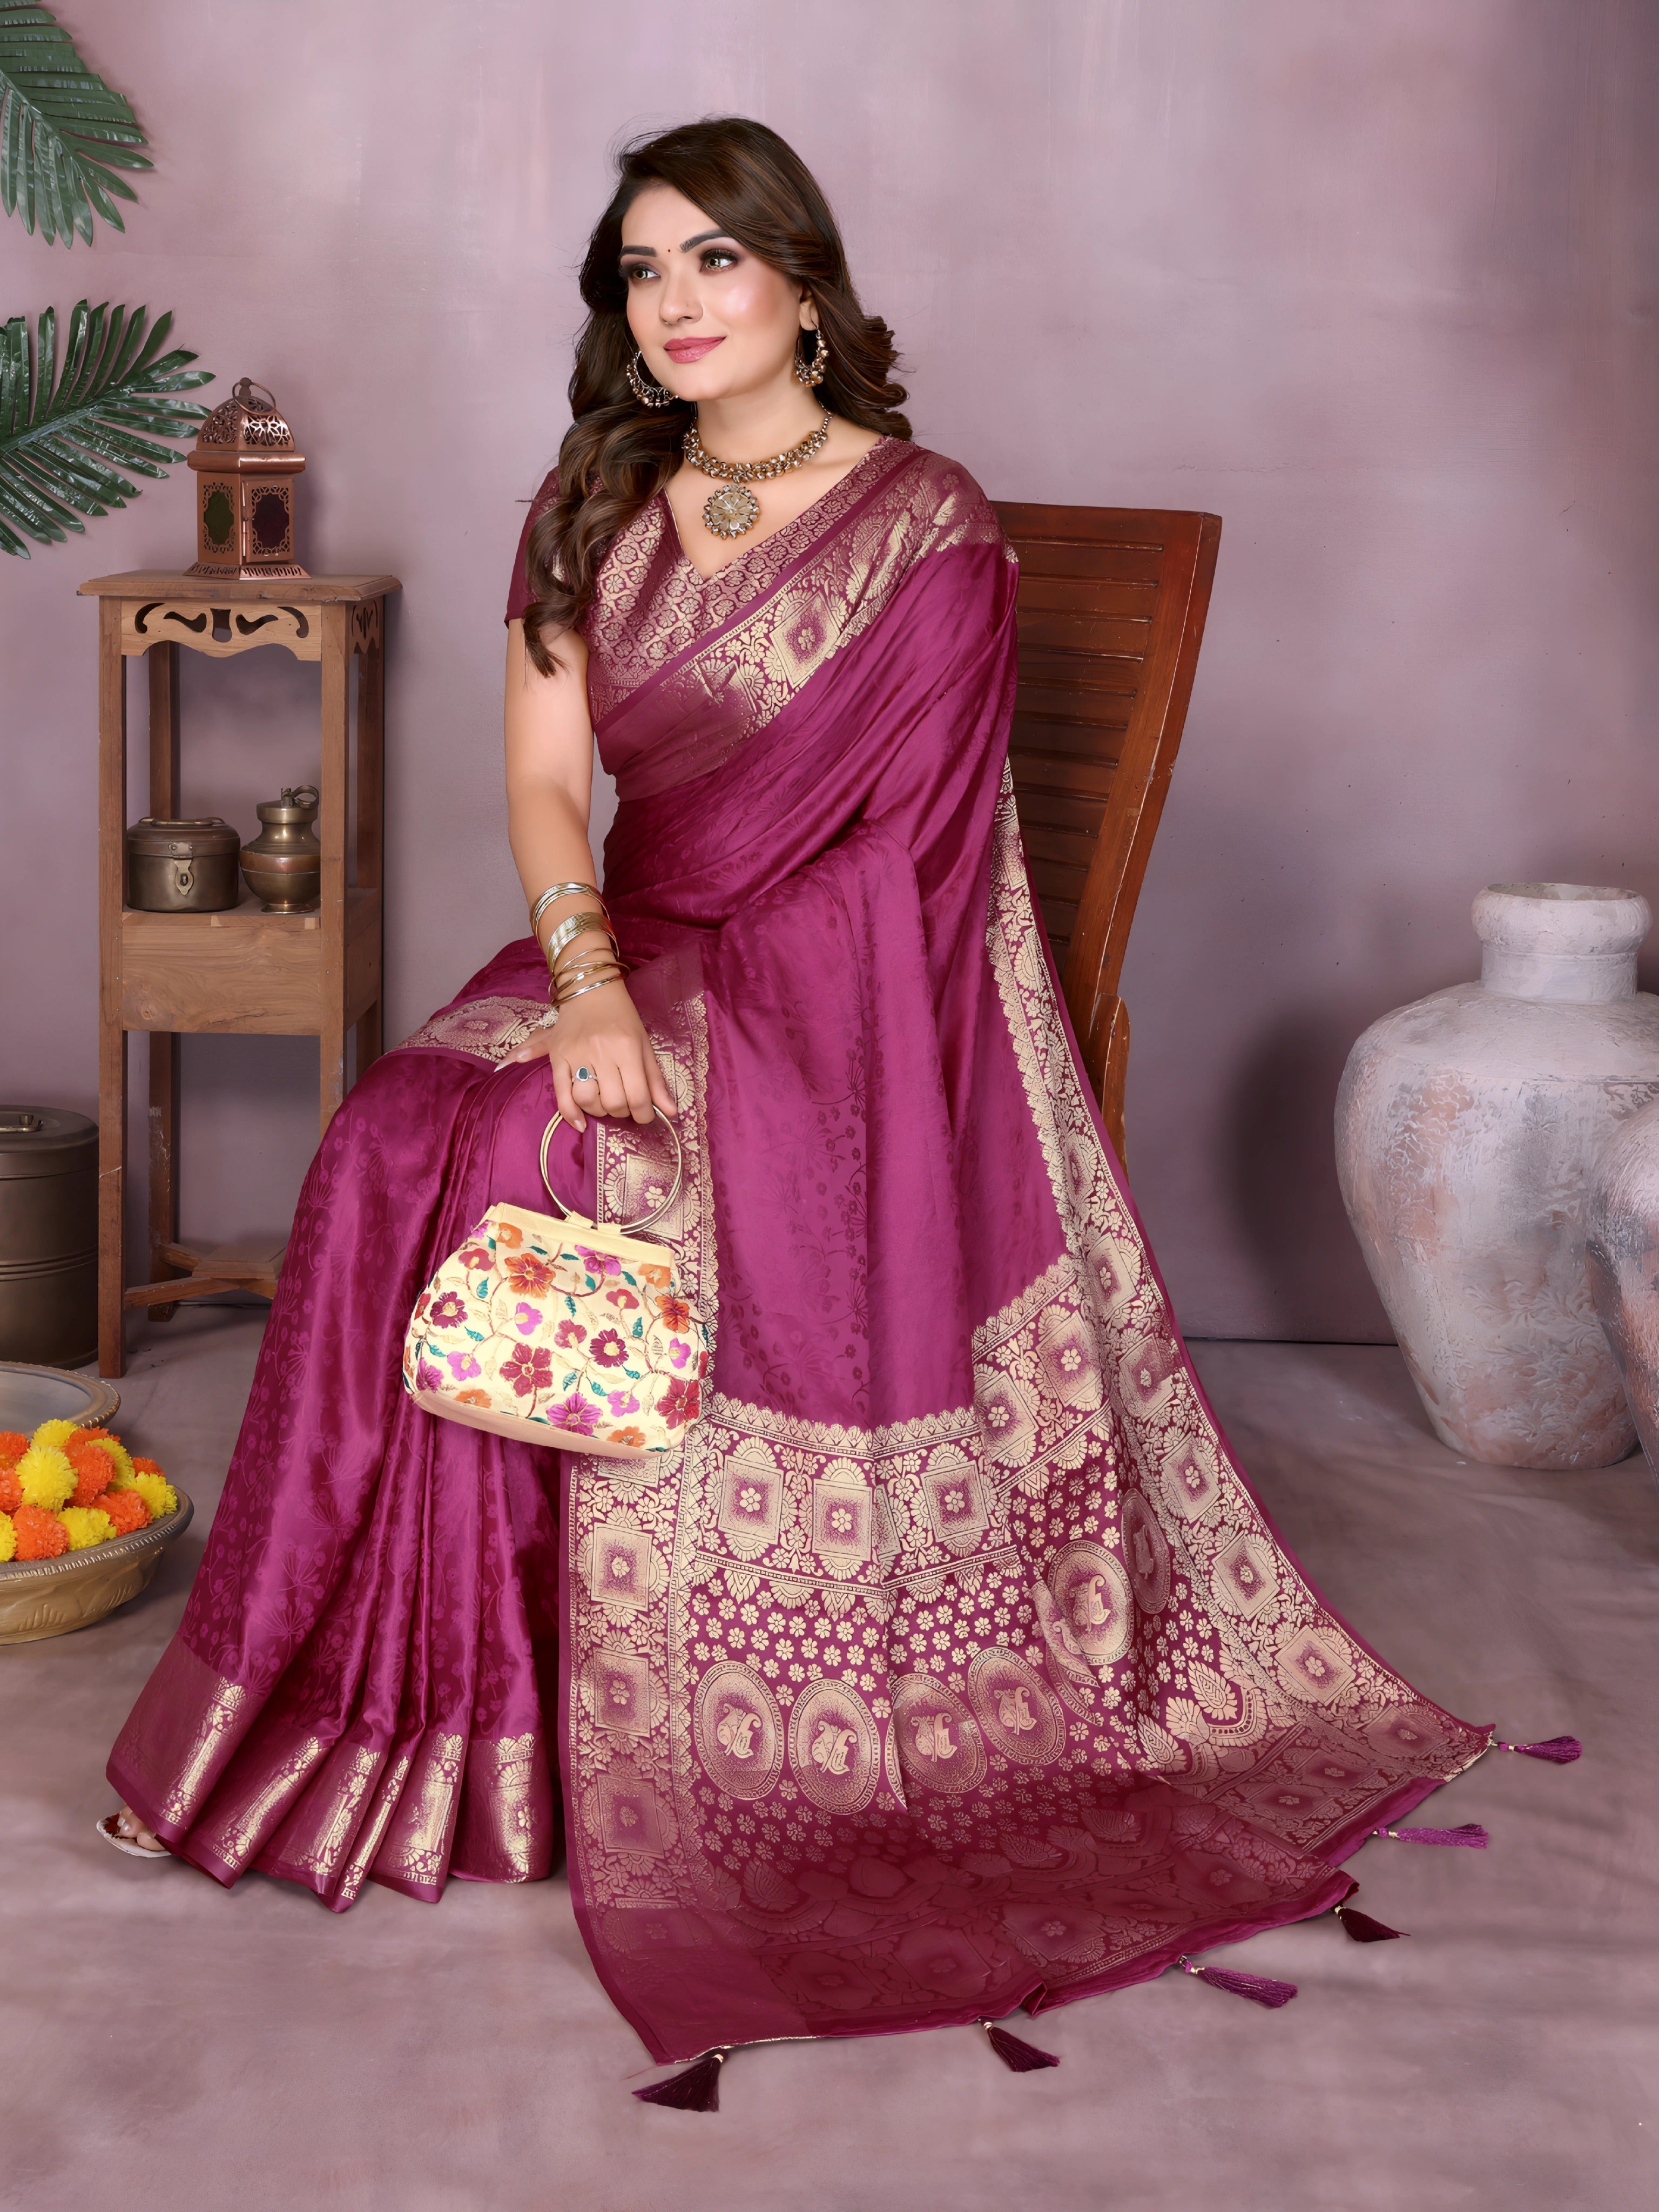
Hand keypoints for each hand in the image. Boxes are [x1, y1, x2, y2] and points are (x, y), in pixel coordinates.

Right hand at [499, 978, 677, 1131]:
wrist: (591, 990)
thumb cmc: (623, 1018)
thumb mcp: (645, 1044)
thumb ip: (655, 1080)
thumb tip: (670, 1112)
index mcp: (627, 1048)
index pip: (637, 1096)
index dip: (643, 1115)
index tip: (644, 1115)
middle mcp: (601, 1052)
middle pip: (612, 1102)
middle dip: (622, 1112)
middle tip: (624, 1105)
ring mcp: (576, 1055)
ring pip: (587, 1100)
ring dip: (599, 1111)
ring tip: (605, 1103)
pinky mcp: (557, 1057)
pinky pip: (561, 1094)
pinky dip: (570, 1113)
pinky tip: (580, 1123)